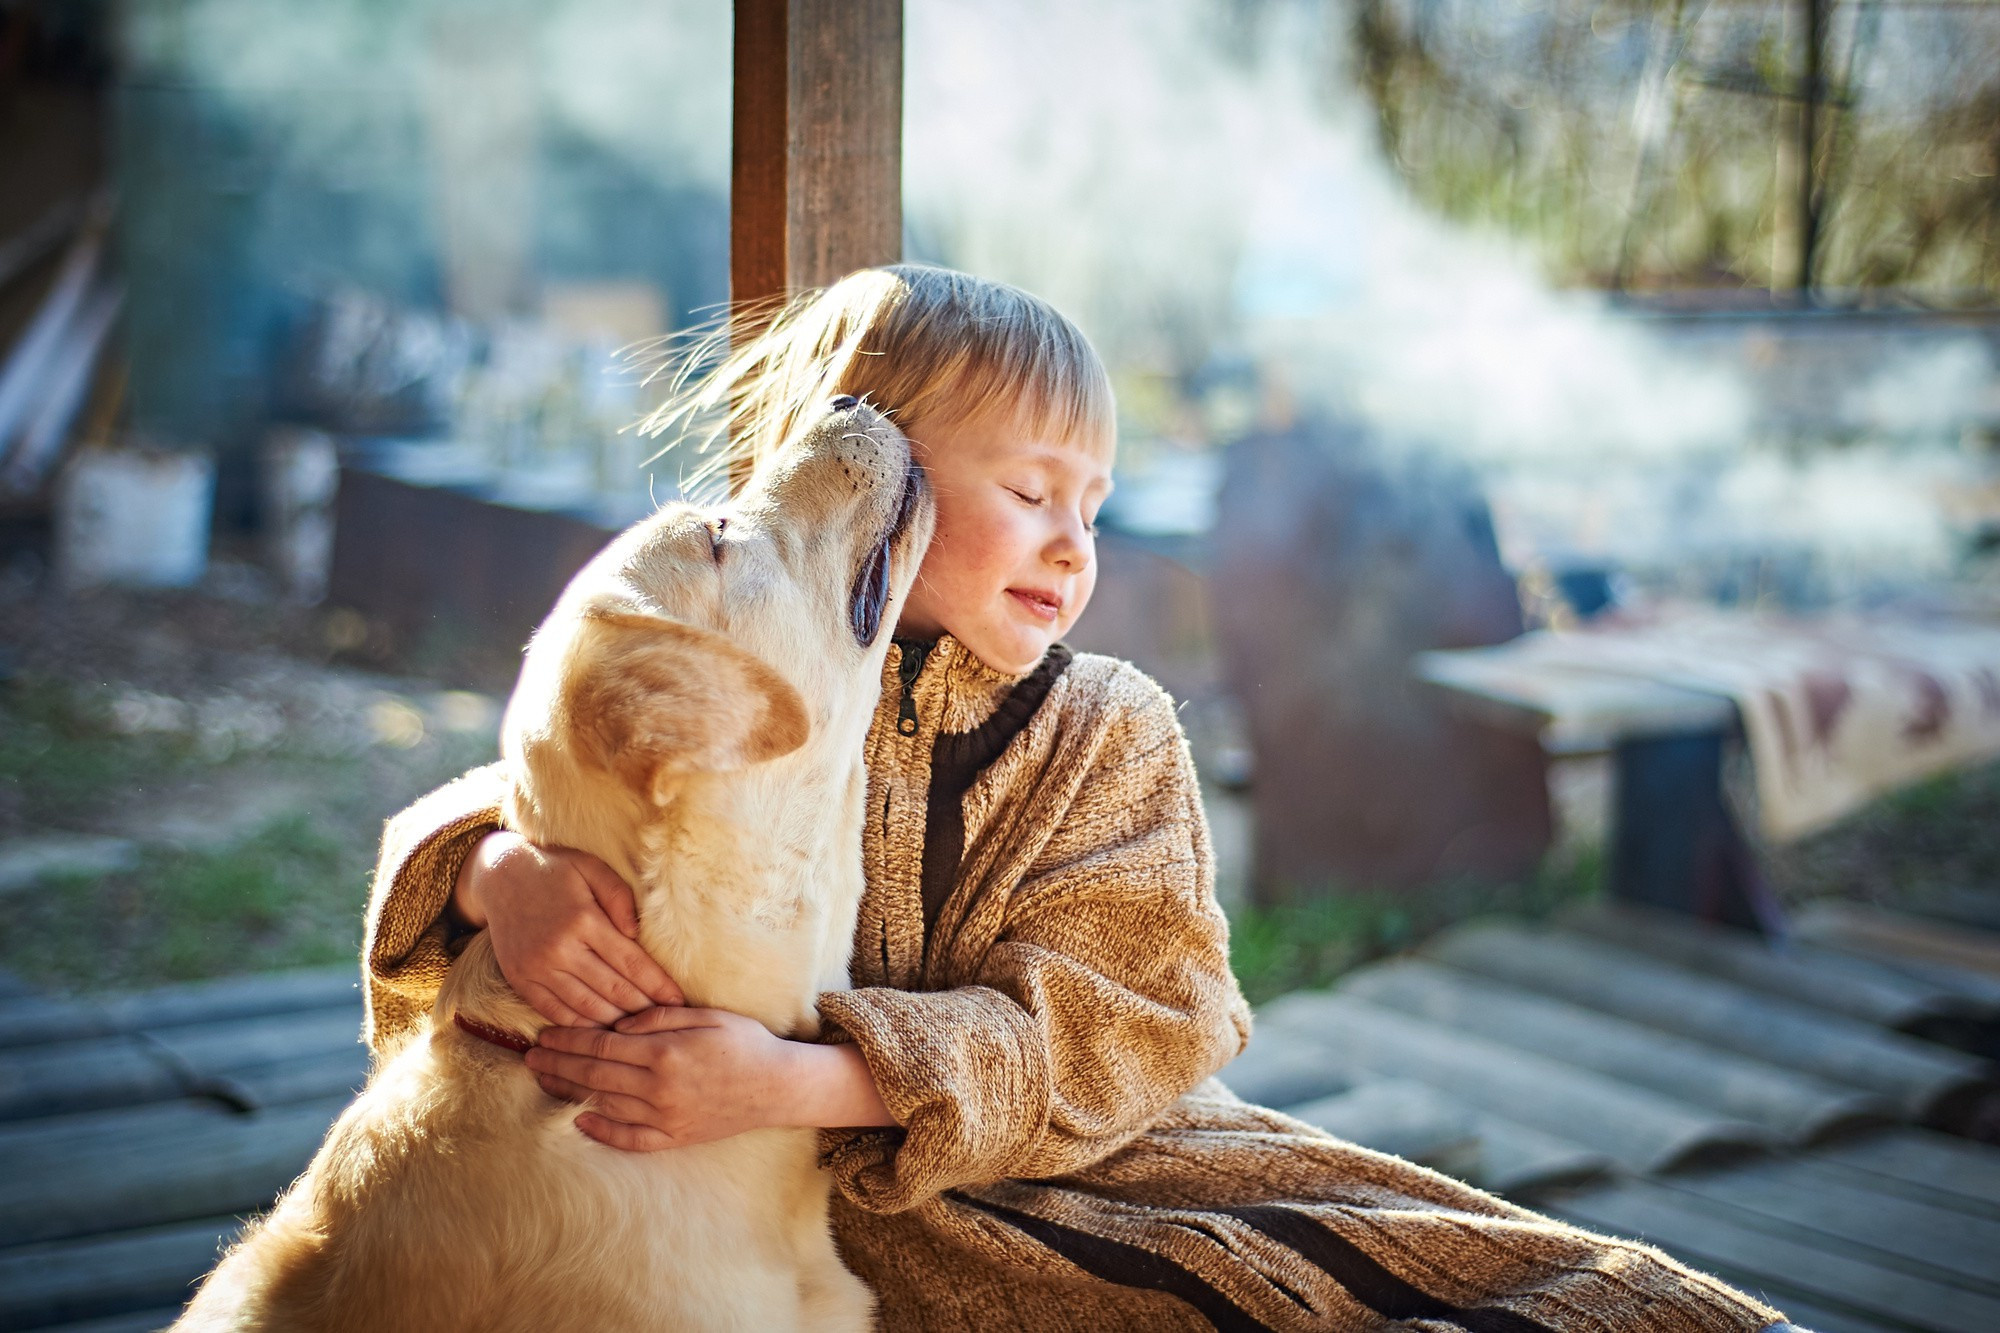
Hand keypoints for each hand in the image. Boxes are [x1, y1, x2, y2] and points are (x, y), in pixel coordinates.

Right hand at [452, 831, 682, 1026]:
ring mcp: (536, 967)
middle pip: (612, 990)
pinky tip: (600, 1030)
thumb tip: (637, 934)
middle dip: (643, 1009)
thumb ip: (619, 896)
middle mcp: (559, 948)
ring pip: (585, 1007)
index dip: (658, 985)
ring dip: (615, 1022)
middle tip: (665, 1022)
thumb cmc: (556, 870)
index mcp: (583, 920)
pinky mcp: (519, 979)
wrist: (499, 875)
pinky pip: (554, 1012)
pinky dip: (580, 1025)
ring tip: (639, 1030)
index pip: (631, 962)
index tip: (678, 1001)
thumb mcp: (592, 868)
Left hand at [526, 1006, 799, 1149]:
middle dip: (558, 1065)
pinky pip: (630, 1138)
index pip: (601, 1045)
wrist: (778, 1086)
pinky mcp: (675, 1137)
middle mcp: (659, 1087)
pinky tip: (580, 1121)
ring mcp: (665, 1117)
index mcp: (664, 1052)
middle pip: (595, 1075)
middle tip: (530, 1058)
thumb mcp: (705, 1015)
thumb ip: (659, 1016)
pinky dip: (602, 1131)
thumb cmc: (745, 1043)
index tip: (545, 1035)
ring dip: (569, 1093)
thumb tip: (620, 1021)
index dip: (568, 1040)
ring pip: (605, 1105)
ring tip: (544, 1082)